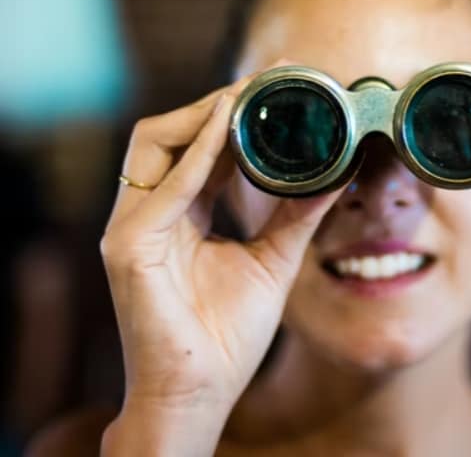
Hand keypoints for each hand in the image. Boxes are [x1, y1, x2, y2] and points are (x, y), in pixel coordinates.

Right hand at [100, 74, 342, 450]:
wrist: (201, 391)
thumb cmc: (227, 333)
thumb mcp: (274, 260)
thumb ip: (298, 215)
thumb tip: (338, 174)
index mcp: (179, 216)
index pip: (198, 148)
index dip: (232, 115)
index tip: (276, 90)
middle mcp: (149, 214)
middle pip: (169, 134)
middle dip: (214, 103)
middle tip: (266, 81)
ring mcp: (131, 229)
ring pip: (154, 144)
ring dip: (202, 115)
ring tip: (247, 94)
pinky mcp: (128, 249)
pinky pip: (164, 189)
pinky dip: (197, 155)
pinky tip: (228, 126)